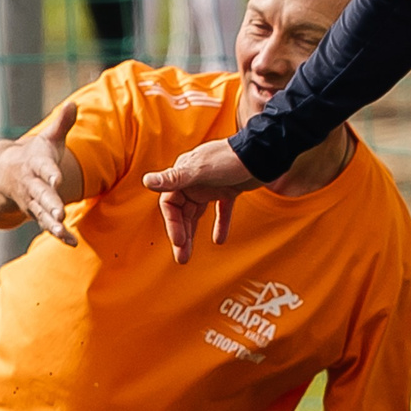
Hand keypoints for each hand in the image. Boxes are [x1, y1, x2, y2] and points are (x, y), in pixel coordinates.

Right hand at [0, 102, 81, 245]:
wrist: (3, 175)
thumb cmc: (33, 155)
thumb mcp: (47, 139)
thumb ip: (61, 124)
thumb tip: (73, 104)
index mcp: (35, 164)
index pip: (43, 168)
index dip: (49, 172)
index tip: (56, 178)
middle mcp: (32, 185)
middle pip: (41, 194)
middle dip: (50, 202)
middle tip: (59, 211)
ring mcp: (33, 202)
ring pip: (42, 214)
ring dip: (52, 224)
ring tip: (63, 233)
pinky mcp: (37, 214)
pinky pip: (47, 225)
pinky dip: (59, 234)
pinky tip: (72, 242)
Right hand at [141, 139, 256, 262]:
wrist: (263, 152)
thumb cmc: (230, 159)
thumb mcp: (201, 170)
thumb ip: (174, 179)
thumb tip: (146, 181)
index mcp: (184, 174)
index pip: (169, 204)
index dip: (172, 224)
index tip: (178, 241)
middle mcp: (194, 181)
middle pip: (182, 213)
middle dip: (181, 235)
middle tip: (182, 258)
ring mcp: (211, 186)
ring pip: (197, 214)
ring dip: (193, 233)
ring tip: (189, 255)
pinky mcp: (228, 190)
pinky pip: (220, 211)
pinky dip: (219, 224)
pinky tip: (219, 240)